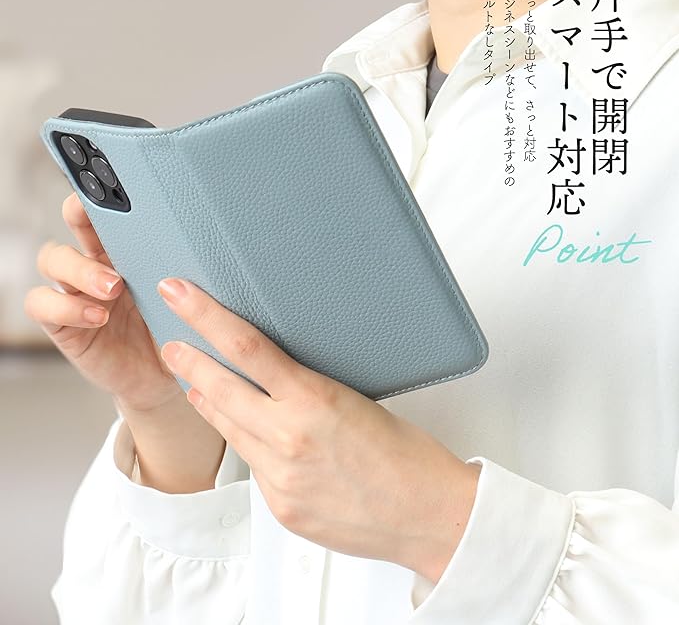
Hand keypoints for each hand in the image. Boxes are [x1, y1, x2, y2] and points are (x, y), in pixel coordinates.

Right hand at [24, 192, 182, 411]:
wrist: (167, 377)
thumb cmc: (179, 332)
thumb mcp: (189, 299)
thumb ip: (190, 273)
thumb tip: (217, 246)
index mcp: (129, 250)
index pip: (112, 211)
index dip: (106, 194)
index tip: (116, 185)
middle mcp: (99, 263)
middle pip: (74, 221)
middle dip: (83, 216)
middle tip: (104, 229)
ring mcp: (78, 292)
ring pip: (53, 259)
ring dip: (80, 268)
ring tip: (112, 287)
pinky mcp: (64, 324)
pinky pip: (43, 304)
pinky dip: (65, 306)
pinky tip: (96, 316)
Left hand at [157, 276, 480, 581]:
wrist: (427, 515)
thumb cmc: (408, 453)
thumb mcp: (356, 401)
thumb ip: (307, 391)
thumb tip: (276, 377)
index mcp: (314, 401)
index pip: (246, 347)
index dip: (205, 316)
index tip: (179, 295)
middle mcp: (289, 439)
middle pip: (219, 388)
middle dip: (188, 360)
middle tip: (171, 343)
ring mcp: (280, 478)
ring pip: (228, 429)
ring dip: (208, 401)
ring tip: (195, 381)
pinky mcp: (279, 508)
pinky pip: (250, 465)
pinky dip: (242, 442)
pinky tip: (242, 431)